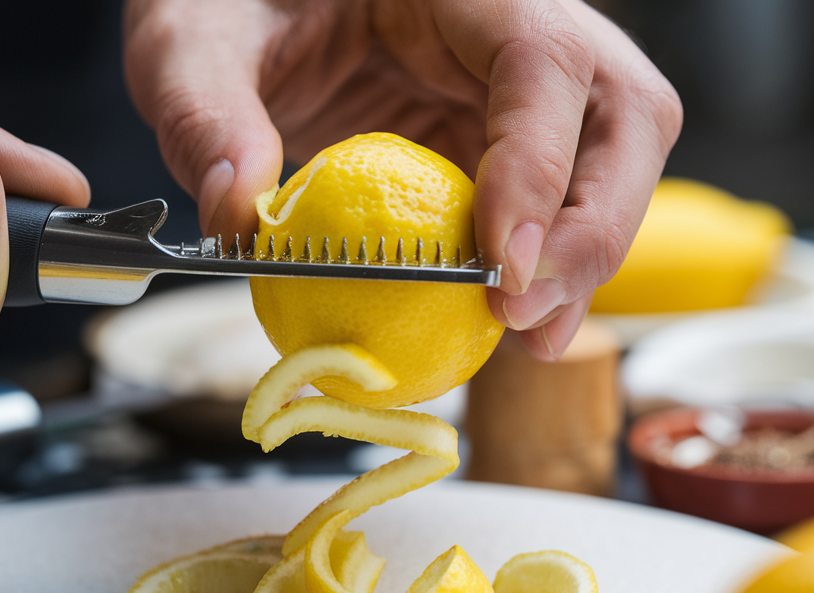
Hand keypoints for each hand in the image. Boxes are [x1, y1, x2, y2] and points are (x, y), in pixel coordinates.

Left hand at [124, 0, 680, 359]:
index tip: (500, 264)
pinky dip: (544, 262)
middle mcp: (511, 24)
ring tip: (527, 337)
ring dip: (585, 258)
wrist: (245, 1)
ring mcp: (517, 83)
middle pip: (623, 114)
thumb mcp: (190, 42)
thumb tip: (238, 216)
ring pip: (612, 161)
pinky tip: (505, 317)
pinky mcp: (502, 130)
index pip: (541, 61)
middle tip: (526, 316)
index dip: (539, 164)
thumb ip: (206, 115)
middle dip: (594, 227)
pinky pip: (556, 197)